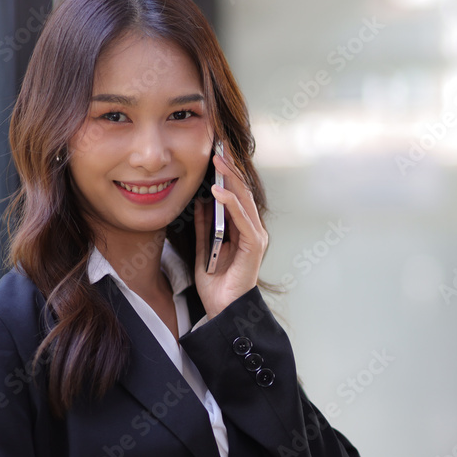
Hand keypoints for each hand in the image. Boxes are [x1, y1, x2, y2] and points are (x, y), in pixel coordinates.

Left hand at [193, 148, 267, 318]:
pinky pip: (242, 220)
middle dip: (230, 168)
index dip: (227, 172)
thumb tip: (201, 201)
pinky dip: (231, 204)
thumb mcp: (203, 248)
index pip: (237, 194)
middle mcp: (252, 230)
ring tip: (218, 159)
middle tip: (218, 145)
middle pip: (243, 192)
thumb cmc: (216, 284)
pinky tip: (218, 191)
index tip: (216, 151)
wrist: (223, 311)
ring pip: (245, 200)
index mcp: (242, 229)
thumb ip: (204, 226)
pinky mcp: (253, 246)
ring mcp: (255, 237)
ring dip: (231, 178)